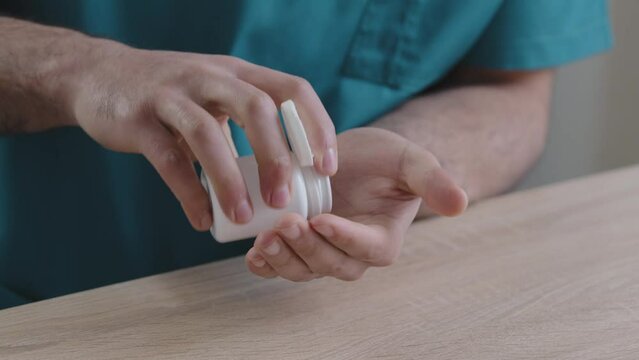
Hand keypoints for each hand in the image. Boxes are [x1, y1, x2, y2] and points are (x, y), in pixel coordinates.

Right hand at [68, 40, 336, 229]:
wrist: (99, 77)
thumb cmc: (172, 95)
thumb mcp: (216, 92)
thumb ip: (248, 120)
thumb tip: (289, 170)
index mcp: (237, 73)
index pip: (292, 89)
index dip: (317, 127)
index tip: (327, 168)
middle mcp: (210, 77)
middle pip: (257, 108)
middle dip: (277, 156)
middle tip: (283, 199)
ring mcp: (171, 95)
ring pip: (208, 134)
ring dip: (229, 180)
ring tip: (241, 216)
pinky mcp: (139, 119)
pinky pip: (168, 160)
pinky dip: (188, 193)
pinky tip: (200, 220)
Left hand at [245, 127, 467, 280]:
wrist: (354, 156)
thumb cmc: (386, 159)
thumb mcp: (411, 161)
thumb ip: (434, 181)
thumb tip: (461, 203)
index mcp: (383, 239)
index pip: (367, 249)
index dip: (344, 238)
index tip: (321, 219)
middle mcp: (352, 253)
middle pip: (331, 265)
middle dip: (307, 249)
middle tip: (286, 224)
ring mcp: (323, 251)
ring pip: (304, 269)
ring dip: (283, 259)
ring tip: (264, 240)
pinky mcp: (299, 245)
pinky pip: (283, 265)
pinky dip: (267, 265)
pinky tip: (252, 253)